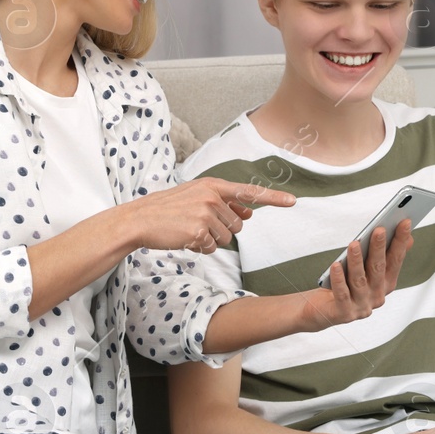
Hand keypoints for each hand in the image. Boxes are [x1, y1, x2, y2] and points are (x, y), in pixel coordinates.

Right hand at [125, 177, 294, 251]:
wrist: (141, 219)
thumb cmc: (168, 209)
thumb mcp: (196, 197)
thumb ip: (223, 202)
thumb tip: (249, 213)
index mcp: (213, 185)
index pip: (249, 191)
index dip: (273, 197)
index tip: (293, 201)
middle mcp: (212, 197)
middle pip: (238, 224)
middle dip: (222, 229)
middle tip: (199, 224)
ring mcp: (205, 213)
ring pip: (226, 238)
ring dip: (210, 240)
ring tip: (190, 230)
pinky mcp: (198, 231)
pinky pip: (212, 248)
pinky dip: (201, 248)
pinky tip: (185, 238)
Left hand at [299, 221, 413, 330]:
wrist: (322, 311)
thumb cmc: (345, 284)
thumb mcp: (367, 269)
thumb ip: (385, 255)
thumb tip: (407, 238)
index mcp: (386, 284)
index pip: (396, 260)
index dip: (401, 242)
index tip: (404, 223)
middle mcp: (377, 296)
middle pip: (378, 269)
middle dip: (379, 248)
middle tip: (379, 230)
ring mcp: (362, 306)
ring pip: (359, 280)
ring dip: (357, 261)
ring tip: (354, 244)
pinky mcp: (345, 313)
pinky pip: (342, 293)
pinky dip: (339, 279)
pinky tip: (335, 265)